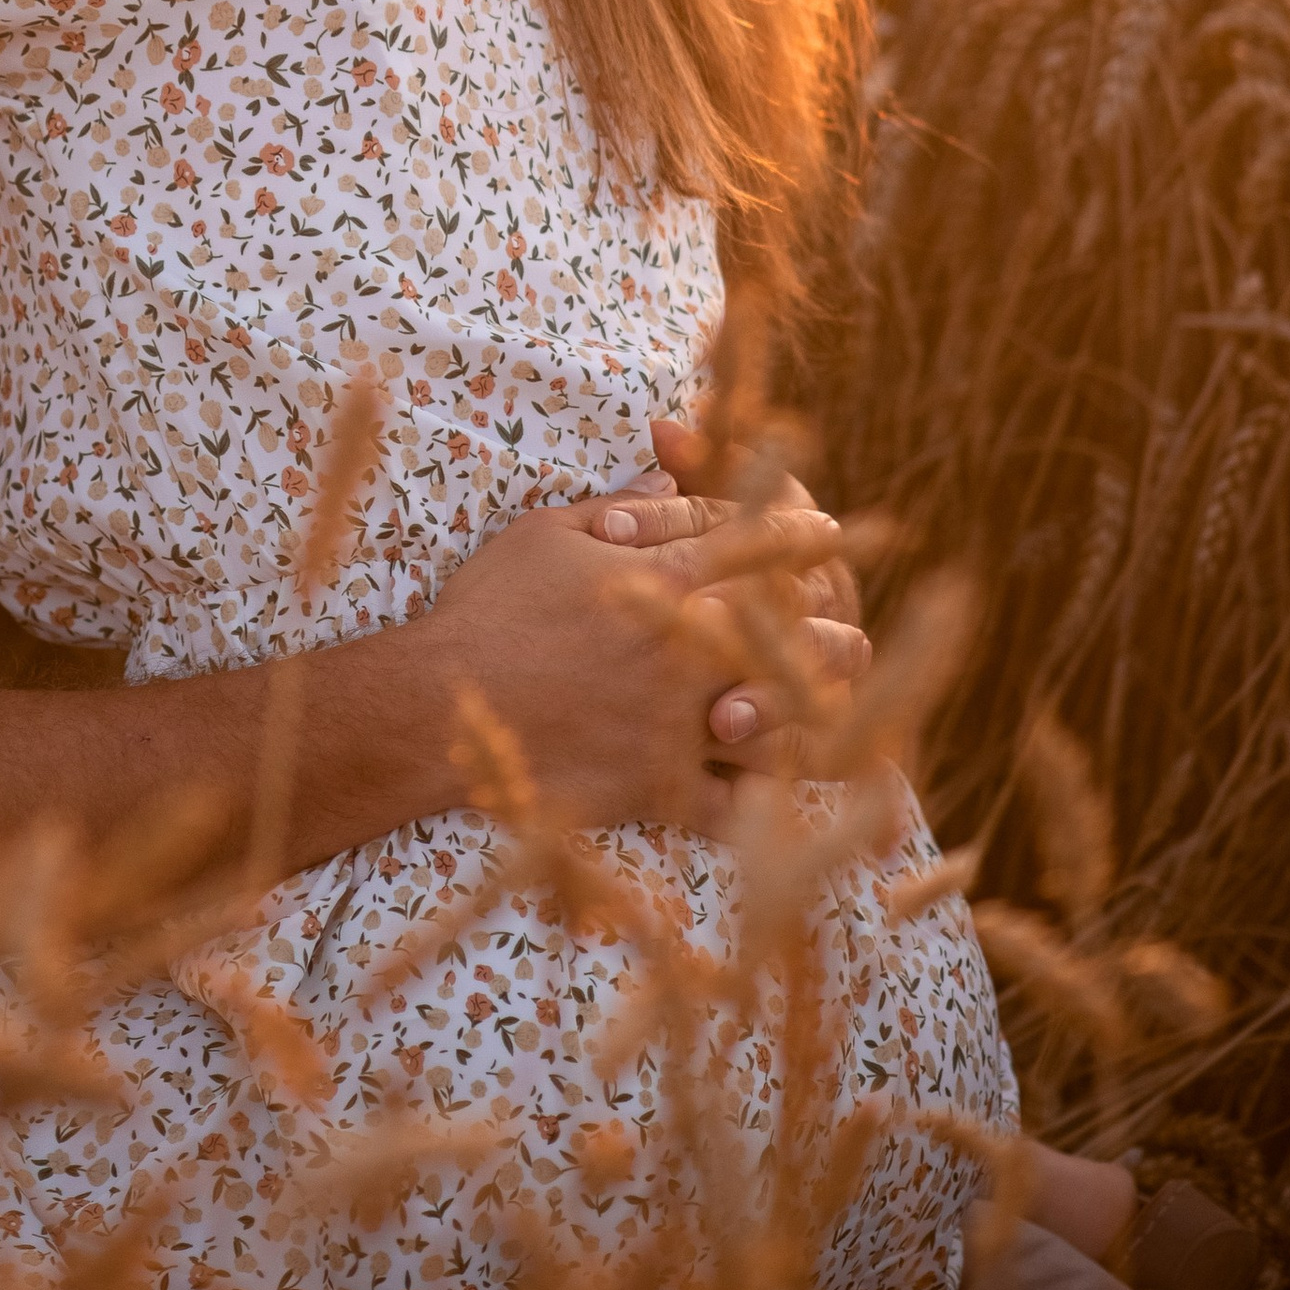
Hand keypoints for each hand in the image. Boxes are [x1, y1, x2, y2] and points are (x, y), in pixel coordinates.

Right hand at [421, 483, 869, 834]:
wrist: (440, 703)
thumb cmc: (488, 608)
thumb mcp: (546, 532)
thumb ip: (621, 509)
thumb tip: (673, 481)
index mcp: (663, 580)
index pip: (756, 546)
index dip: (803, 534)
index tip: (835, 528)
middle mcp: (686, 651)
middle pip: (793, 637)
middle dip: (831, 625)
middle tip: (849, 626)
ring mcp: (679, 724)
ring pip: (781, 725)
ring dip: (818, 719)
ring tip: (845, 716)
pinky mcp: (659, 787)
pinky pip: (732, 808)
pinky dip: (767, 808)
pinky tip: (790, 803)